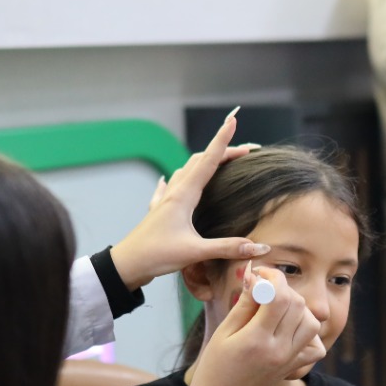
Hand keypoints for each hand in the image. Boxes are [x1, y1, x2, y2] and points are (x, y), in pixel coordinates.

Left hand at [110, 111, 268, 291]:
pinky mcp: (158, 212)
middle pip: (200, 161)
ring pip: (186, 171)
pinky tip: (168, 180)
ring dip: (203, 162)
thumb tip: (260, 247)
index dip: (223, 140)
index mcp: (184, 195)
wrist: (126, 265)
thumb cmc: (156, 255)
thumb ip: (227, 247)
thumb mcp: (195, 252)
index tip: (233, 120)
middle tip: (244, 150)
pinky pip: (169, 188)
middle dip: (222, 150)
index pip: (209, 161)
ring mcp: (165, 201)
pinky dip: (176, 180)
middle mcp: (174, 192)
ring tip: (218, 160)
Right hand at [184, 266, 323, 385]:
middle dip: (283, 289)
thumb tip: (256, 276)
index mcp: (256, 339)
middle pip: (297, 305)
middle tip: (265, 290)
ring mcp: (289, 360)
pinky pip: (315, 345)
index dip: (272, 278)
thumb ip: (245, 303)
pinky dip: (308, 333)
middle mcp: (279, 349)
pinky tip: (289, 330)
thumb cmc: (215, 366)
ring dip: (297, 308)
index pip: (279, 296)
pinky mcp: (294, 367)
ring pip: (311, 322)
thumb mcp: (224, 332)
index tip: (260, 274)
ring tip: (276, 309)